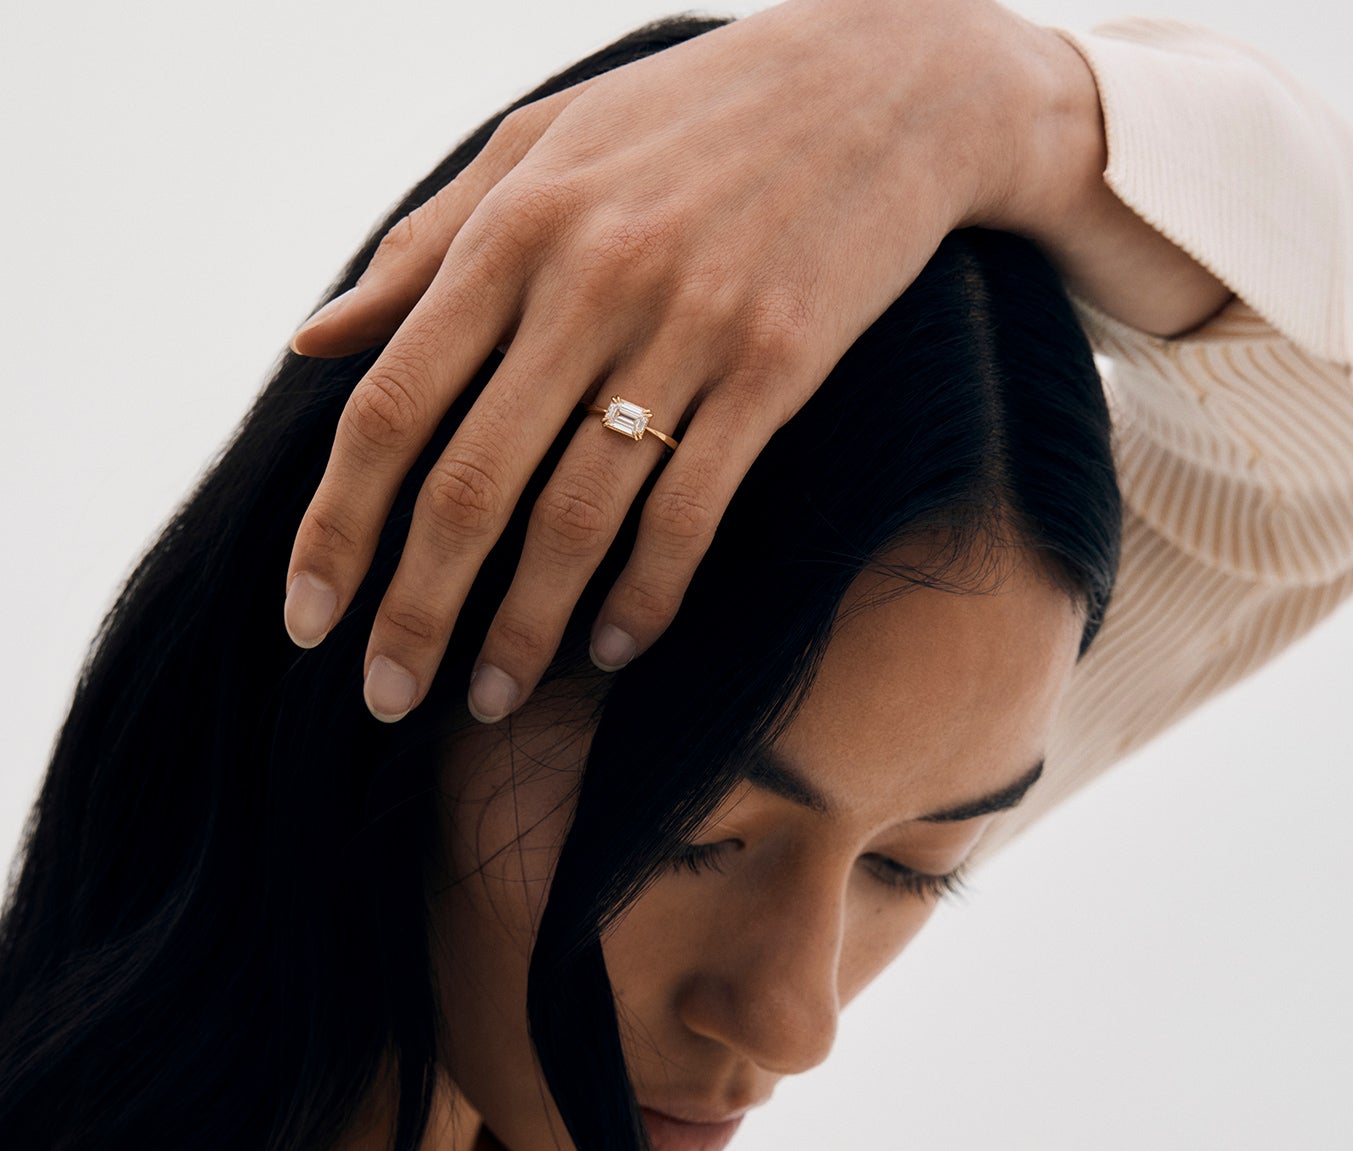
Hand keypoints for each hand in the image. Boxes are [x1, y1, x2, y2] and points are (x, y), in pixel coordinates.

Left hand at [284, 0, 1077, 723]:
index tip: (306, 621)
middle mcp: (588, 285)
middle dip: (416, 613)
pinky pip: (691, 515)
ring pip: (578, 520)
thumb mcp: (537, 146)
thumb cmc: (686, 117)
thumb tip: (313, 347)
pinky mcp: (775, 371)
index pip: (391, 410)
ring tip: (492, 701)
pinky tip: (612, 650)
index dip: (338, 529)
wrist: (882, 83)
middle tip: (390, 700)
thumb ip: (422, 251)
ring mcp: (687, 331)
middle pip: (470, 488)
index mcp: (512, 231)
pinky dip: (645, 598)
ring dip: (525, 631)